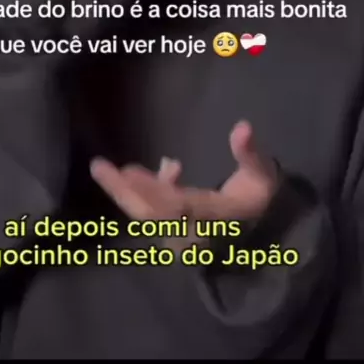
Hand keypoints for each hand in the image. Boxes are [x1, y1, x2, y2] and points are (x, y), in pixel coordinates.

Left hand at [90, 120, 279, 227]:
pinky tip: (165, 170)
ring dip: (129, 191)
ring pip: (147, 216)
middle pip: (149, 215)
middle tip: (98, 167)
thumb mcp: (262, 175)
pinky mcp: (175, 235)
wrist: (265, 233)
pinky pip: (153, 216)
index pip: (176, 206)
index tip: (128, 172)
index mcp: (213, 216)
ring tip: (116, 168)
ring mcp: (182, 236)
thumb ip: (249, 152)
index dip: (151, 189)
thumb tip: (242, 127)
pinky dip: (146, 194)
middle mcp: (192, 231)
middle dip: (122, 191)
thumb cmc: (260, 199)